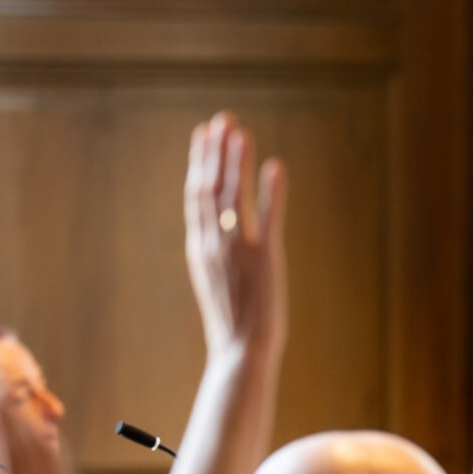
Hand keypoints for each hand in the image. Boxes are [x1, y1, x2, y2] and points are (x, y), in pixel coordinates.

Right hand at [183, 113, 287, 363]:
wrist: (241, 353)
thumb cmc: (232, 324)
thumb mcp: (216, 280)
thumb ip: (215, 253)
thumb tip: (217, 231)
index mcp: (199, 248)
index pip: (196, 195)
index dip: (200, 162)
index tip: (203, 134)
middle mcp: (213, 244)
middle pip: (209, 187)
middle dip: (215, 151)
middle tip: (222, 120)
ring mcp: (237, 251)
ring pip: (233, 196)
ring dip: (236, 162)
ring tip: (240, 132)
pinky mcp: (265, 260)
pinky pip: (268, 218)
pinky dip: (272, 191)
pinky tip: (276, 166)